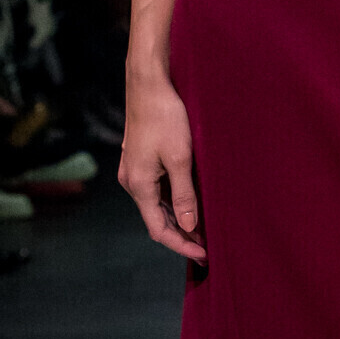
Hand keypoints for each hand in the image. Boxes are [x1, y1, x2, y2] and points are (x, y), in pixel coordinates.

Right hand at [119, 69, 206, 264]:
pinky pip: (155, 189)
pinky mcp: (139, 160)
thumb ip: (183, 195)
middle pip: (156, 219)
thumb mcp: (179, 159)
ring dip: (177, 217)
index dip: (182, 245)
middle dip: (181, 234)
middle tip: (208, 245)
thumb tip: (188, 225)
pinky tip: (190, 201)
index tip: (204, 254)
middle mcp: (131, 181)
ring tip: (203, 227)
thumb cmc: (165, 117)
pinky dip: (172, 200)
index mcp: (138, 185)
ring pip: (156, 204)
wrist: (148, 84)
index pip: (159, 229)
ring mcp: (133, 170)